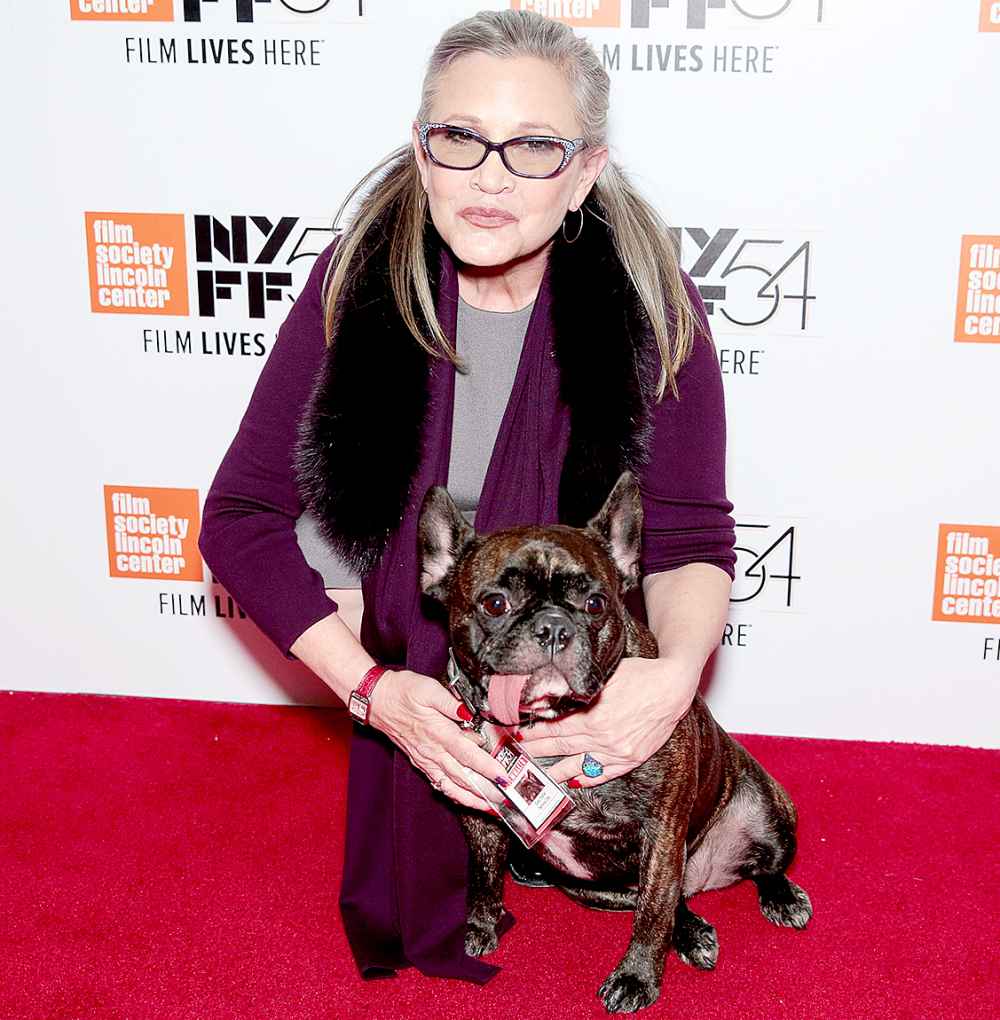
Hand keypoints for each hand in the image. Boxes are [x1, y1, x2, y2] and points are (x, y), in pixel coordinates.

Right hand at [368, 669, 507, 812]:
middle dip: (486, 789)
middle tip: (506, 797)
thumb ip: (451, 703)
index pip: (468, 755)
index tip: (504, 777)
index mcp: (439, 732)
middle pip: (464, 776)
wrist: (376, 700)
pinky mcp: (420, 761)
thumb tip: (469, 713)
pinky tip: (463, 798)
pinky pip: (438, 783)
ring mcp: (425, 758)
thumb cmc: (403, 691)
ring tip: (489, 807)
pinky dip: (453, 794)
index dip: (488, 767)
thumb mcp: (428, 689)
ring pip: (451, 785)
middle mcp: (433, 751)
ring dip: (471, 798)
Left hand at [514, 656, 700, 787]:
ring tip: (538, 775)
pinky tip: (575, 781)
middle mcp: (603, 737)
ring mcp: (618, 751)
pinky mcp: (632, 758)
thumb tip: (549, 694)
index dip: (533, 731)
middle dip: (536, 750)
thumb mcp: (604, 675)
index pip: (554, 727)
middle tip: (517, 755)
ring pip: (579, 763)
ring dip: (556, 770)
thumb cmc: (639, 674)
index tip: (517, 733)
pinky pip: (605, 772)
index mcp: (593, 715)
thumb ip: (577, 687)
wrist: (673, 687)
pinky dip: (588, 777)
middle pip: (561, 746)